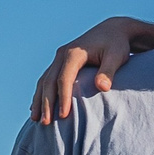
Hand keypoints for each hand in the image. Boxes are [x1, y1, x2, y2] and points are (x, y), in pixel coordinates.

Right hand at [32, 17, 153, 124]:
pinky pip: (47, 79)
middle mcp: (62, 55)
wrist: (112, 30)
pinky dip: (41, 93)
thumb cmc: (117, 45)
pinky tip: (37, 107)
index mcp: (74, 53)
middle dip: (46, 103)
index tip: (63, 116)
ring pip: (44, 81)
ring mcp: (59, 58)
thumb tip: (102, 87)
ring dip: (39, 100)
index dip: (63, 98)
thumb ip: (108, 71)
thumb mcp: (117, 56)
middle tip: (46, 123)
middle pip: (49, 81)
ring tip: (36, 119)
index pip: (64, 79)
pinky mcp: (61, 62)